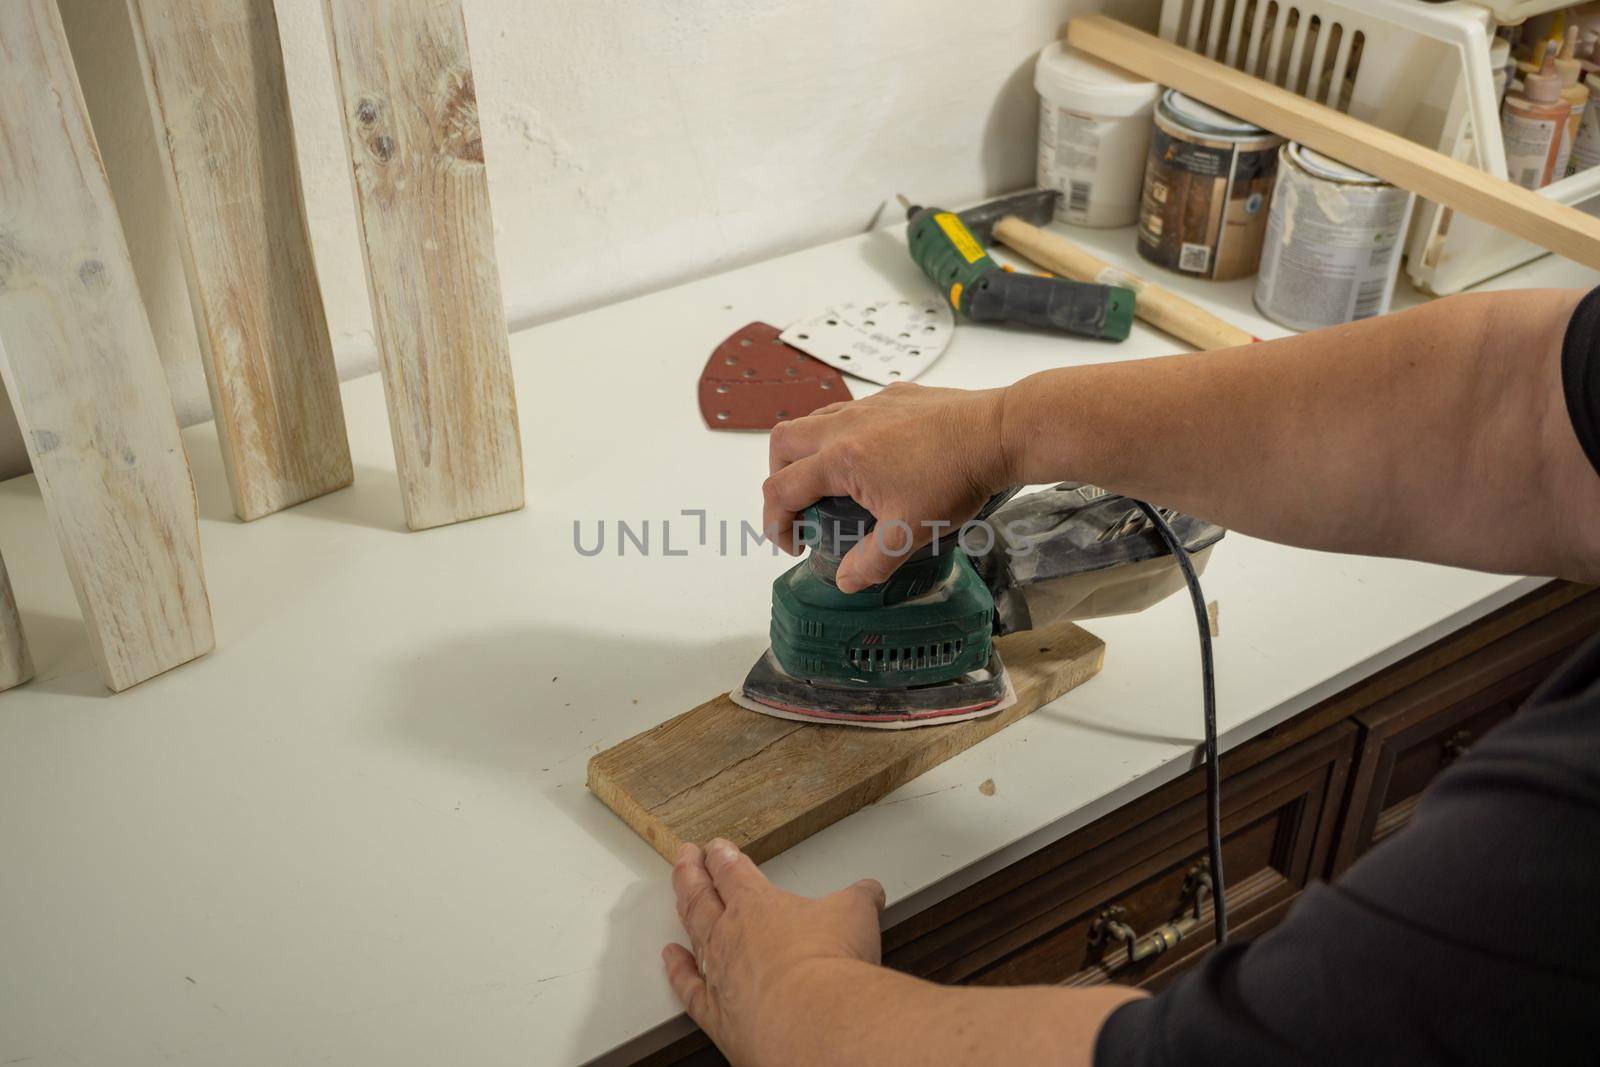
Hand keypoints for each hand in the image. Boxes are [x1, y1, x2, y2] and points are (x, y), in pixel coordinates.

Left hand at [663, 839, 885, 1064]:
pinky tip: (671, 960)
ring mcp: (719, 974)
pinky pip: (689, 988)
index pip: (732, 871)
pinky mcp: (718, 1014)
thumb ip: (860, 898)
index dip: (722, 855)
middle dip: (691, 872)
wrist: (816, 1020)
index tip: (716, 847)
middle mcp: (730, 935)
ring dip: (683, 910)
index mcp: (758, 904)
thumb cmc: (830, 966)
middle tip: (684, 856)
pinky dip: (677, 972)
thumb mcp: (856, 914)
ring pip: (692, 933)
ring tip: (678, 896)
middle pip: (701, 895)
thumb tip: (870, 891)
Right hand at [763, 382, 1012, 591]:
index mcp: (840, 459)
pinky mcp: (895, 395)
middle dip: (778, 478)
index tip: (792, 544)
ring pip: (814, 420)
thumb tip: (845, 581)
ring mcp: (870, 405)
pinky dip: (843, 433)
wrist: (998, 433)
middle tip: (798, 507)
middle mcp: (845, 425)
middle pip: (783, 443)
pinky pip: (852, 410)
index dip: (776, 522)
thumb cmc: (954, 480)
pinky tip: (872, 456)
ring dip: (807, 452)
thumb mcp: (909, 535)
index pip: (782, 489)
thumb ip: (870, 562)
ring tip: (829, 483)